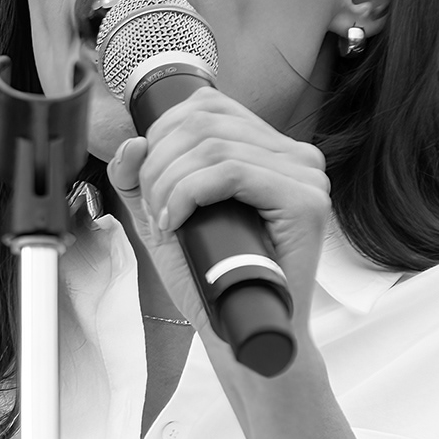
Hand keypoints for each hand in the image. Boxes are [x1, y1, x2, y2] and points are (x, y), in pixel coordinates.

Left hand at [103, 88, 330, 341]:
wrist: (240, 332)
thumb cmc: (210, 278)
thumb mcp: (162, 218)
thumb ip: (139, 179)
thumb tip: (132, 141)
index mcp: (271, 150)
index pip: (207, 105)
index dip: (161, 134)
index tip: (149, 183)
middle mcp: (296, 156)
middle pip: (204, 121)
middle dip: (158, 164)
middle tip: (153, 210)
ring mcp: (306, 177)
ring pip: (212, 145)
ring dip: (168, 184)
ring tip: (165, 222)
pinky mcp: (305, 203)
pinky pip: (230, 172)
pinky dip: (188, 194)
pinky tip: (177, 223)